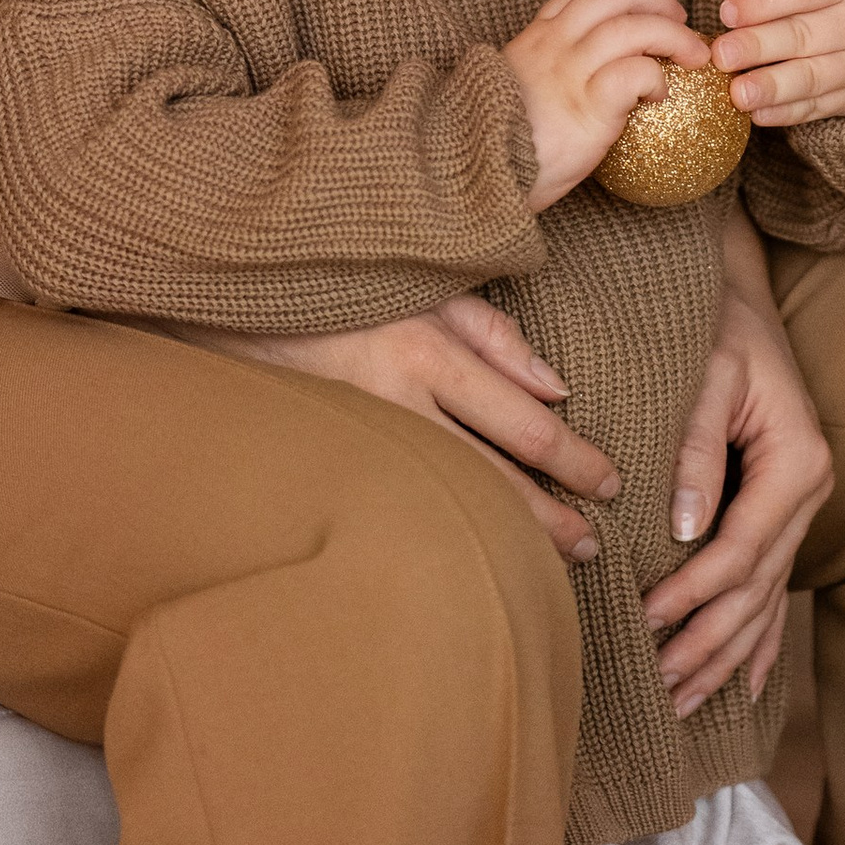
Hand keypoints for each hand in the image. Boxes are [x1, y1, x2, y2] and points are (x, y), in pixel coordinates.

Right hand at [172, 292, 621, 562]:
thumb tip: (556, 389)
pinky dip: (448, 526)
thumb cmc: (343, 284)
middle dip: (552, 520)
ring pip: (452, 502)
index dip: (576, 462)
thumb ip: (493, 333)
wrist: (234, 299)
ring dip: (507, 535)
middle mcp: (400, 404)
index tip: (611, 482)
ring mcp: (364, 439)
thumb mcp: (424, 286)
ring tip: (550, 559)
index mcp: (429, 353)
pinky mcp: (336, 460)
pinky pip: (406, 502)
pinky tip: (472, 546)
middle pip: (495, 481)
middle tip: (594, 546)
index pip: (526, 427)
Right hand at [506, 0, 709, 204]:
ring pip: (633, 28)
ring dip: (672, 35)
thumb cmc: (498, 142)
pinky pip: (635, 72)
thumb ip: (544, 78)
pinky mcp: (589, 105)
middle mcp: (554, 45)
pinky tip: (660, 95)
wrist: (480, 169)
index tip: (641, 7)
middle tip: (680, 16)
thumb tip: (580, 87)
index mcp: (536, 39)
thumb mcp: (511, 92)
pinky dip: (656, 76)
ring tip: (694, 55)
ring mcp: (571, 71)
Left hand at [641, 225, 832, 711]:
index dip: (696, 591)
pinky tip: (738, 683)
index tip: (648, 621)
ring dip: (725, 653)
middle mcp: (808, 490)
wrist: (739, 293)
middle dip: (708, 642)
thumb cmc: (718, 325)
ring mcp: (802, 505)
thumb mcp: (709, 371)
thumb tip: (685, 530)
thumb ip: (699, 447)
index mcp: (798, 460)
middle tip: (659, 688)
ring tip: (682, 702)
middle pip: (758, 588)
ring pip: (766, 599)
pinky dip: (756, 637)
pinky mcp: (783, 509)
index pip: (743, 547)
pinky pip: (773, 586)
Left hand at [714, 0, 844, 126]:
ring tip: (737, 94)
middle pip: (805, 35)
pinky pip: (821, 107)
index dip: (764, 1)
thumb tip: (730, 20)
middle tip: (721, 56)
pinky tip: (759, 114)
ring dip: (772, 87)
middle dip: (759, 47)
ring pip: (814, 78)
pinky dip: (788, 113)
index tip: (727, 12)